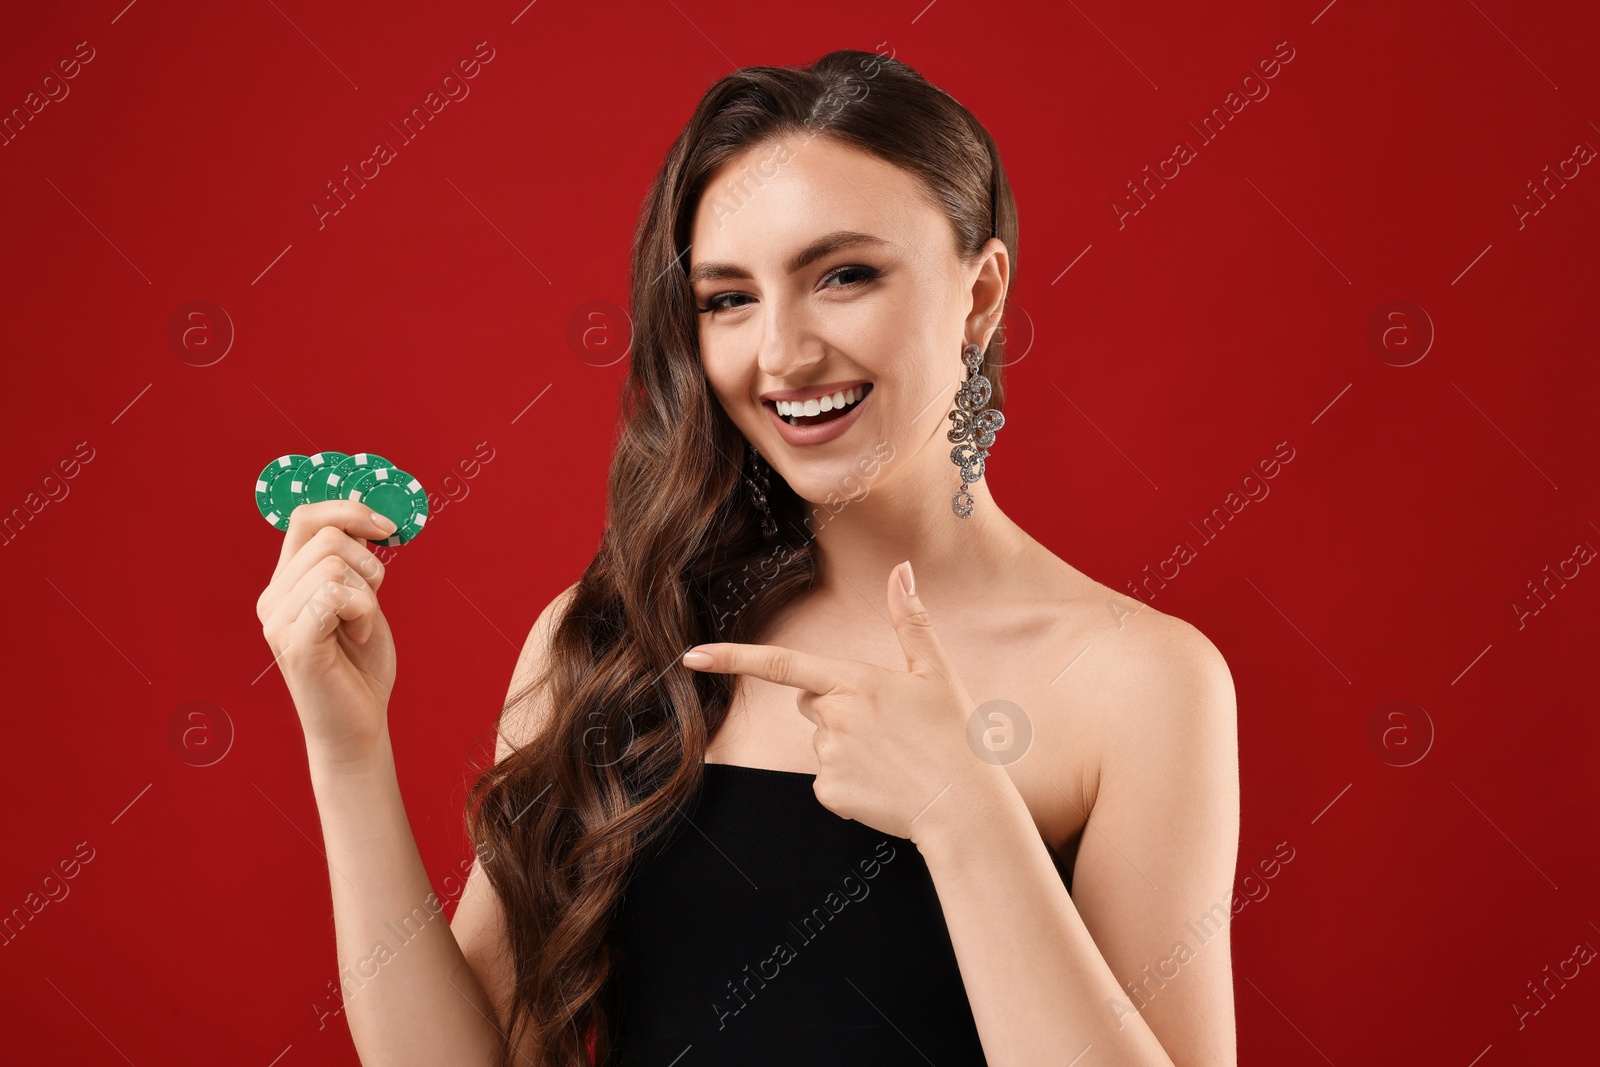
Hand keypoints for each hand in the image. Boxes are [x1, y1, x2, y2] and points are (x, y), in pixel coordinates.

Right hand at [256, 500, 397, 764]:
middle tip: (372, 601)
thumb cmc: (360, 664)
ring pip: (334, 564)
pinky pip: (334, 595)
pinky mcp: (294, 643)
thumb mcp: (361, 600)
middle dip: (368, 562)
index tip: (386, 527)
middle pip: (326, 535)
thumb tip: (365, 519)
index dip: (349, 510)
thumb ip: (352, 563)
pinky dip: (362, 611)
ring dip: (367, 594)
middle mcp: (273, 598)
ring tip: (359, 626)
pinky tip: (356, 636)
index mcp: (285, 583)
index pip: (305, 517)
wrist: (358, 723)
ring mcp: (278, 620)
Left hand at [682, 561, 1004, 844]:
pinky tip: (884, 785)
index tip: (691, 657)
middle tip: (888, 725)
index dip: (732, 658)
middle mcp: (833, 718)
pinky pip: (827, 780)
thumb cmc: (955, 737)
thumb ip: (910, 619)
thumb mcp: (937, 672)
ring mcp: (828, 758)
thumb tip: (902, 569)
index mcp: (854, 682)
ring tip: (894, 758)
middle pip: (811, 702)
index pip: (781, 664)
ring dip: (849, 747)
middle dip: (837, 708)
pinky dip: (851, 783)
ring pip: (822, 743)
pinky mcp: (828, 793)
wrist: (965, 808)